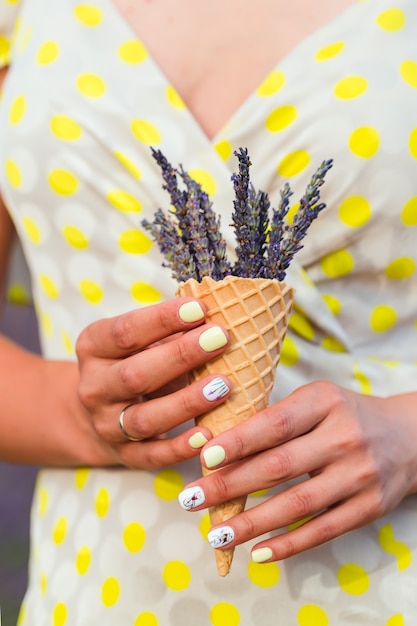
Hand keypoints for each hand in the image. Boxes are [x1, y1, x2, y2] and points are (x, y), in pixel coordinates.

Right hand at [76, 298, 230, 468]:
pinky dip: (180, 448)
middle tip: (220, 338)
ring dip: (186, 402)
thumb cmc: (134, 361)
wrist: (100, 412)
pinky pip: (152, 456)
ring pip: (144, 419)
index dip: (163, 320)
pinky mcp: (125, 456)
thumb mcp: (139, 340)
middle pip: (135, 375)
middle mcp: (94, 388)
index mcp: (94, 347)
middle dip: (180, 356)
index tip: (201, 308)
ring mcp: (107, 425)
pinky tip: (208, 435)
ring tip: (223, 385)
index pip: (125, 332)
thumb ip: (170, 329)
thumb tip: (221, 310)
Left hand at [178, 381, 416, 560]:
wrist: (407, 437)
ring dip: (252, 523)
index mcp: (325, 402)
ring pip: (297, 504)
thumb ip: (273, 418)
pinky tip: (257, 552)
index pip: (276, 424)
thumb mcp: (315, 400)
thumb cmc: (344, 415)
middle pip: (279, 467)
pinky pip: (322, 530)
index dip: (238, 442)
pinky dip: (288, 544)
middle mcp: (344, 437)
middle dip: (230, 486)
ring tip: (216, 534)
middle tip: (191, 499)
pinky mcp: (369, 507)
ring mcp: (359, 475)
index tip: (204, 457)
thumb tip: (214, 444)